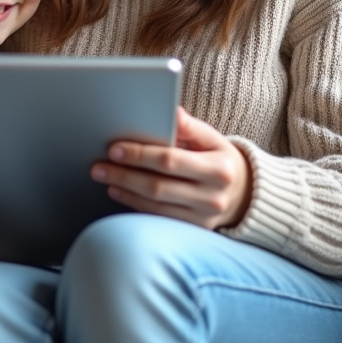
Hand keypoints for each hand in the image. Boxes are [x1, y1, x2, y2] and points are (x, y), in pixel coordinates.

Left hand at [91, 107, 251, 229]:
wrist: (243, 194)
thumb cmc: (219, 159)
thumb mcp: (212, 138)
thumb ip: (190, 127)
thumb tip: (172, 112)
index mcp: (218, 169)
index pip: (171, 160)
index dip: (140, 155)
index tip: (115, 149)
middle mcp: (213, 197)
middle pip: (158, 186)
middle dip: (124, 174)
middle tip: (98, 165)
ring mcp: (203, 218)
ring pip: (154, 205)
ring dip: (124, 190)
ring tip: (104, 176)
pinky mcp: (193, 231)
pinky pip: (157, 218)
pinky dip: (134, 204)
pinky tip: (118, 191)